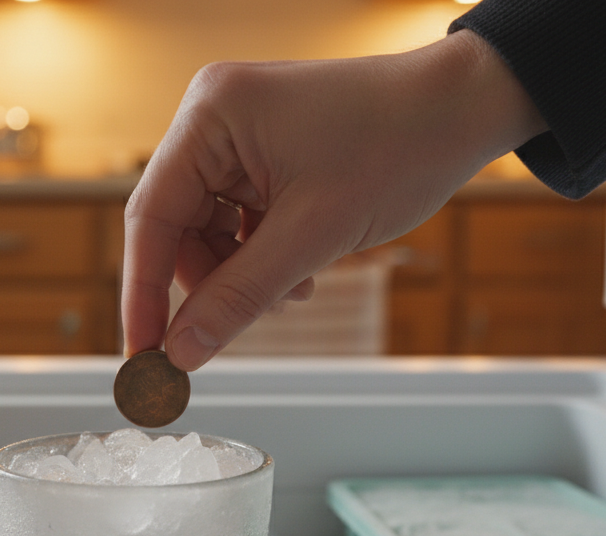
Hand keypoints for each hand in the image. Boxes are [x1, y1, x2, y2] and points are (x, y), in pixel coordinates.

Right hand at [122, 30, 546, 369]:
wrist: (462, 111)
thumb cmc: (399, 146)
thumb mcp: (313, 235)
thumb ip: (239, 297)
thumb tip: (181, 352)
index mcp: (212, 115)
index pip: (151, 215)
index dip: (143, 292)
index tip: (142, 354)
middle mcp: (214, 118)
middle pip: (177, 227)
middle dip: (208, 284)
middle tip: (223, 337)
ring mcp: (237, 135)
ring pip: (208, 231)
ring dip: (241, 275)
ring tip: (295, 291)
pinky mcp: (262, 153)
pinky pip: (237, 220)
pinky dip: (261, 256)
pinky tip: (301, 273)